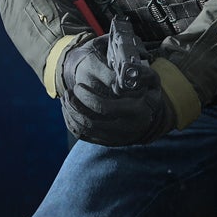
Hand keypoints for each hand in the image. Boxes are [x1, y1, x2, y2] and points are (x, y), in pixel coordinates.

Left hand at [60, 36, 174, 145]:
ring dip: (70, 113)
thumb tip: (122, 76)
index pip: (104, 108)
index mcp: (135, 112)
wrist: (150, 115)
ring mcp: (115, 139)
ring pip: (84, 130)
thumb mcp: (151, 79)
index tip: (78, 86)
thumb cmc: (147, 91)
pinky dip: (71, 122)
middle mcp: (125, 129)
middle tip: (68, 92)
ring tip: (66, 98)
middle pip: (90, 122)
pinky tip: (68, 109)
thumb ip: (140, 73)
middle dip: (74, 106)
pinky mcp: (106, 142)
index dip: (87, 97)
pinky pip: (82, 135)